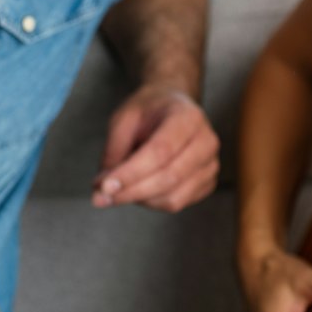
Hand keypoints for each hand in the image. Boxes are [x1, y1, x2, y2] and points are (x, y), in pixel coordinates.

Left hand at [92, 87, 218, 212]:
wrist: (172, 108)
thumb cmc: (148, 112)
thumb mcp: (124, 119)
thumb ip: (114, 151)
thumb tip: (102, 188)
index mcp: (188, 117)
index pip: (161, 151)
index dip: (131, 173)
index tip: (104, 186)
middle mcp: (206, 142)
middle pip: (169, 178)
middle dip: (131, 192)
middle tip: (100, 197)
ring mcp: (211, 165)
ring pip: (173, 198)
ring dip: (139, 199)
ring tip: (118, 189)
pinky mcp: (207, 183)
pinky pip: (177, 203)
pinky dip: (151, 202)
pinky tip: (137, 189)